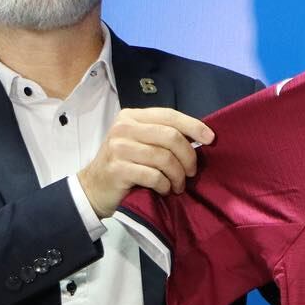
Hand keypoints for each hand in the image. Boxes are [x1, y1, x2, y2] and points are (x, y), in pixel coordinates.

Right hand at [77, 107, 213, 217]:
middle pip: (171, 137)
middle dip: (188, 157)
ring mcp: (118, 148)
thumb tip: (201, 136)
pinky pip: (154, 176)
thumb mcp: (141, 142)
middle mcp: (123, 128)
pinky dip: (165, 185)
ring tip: (178, 185)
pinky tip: (164, 189)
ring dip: (178, 175)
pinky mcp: (117, 169)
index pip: (169, 115)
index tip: (211, 138)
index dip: (193, 126)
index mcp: (132, 116)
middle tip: (191, 172)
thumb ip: (162, 135)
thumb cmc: (125, 164)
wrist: (93, 188)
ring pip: (164, 158)